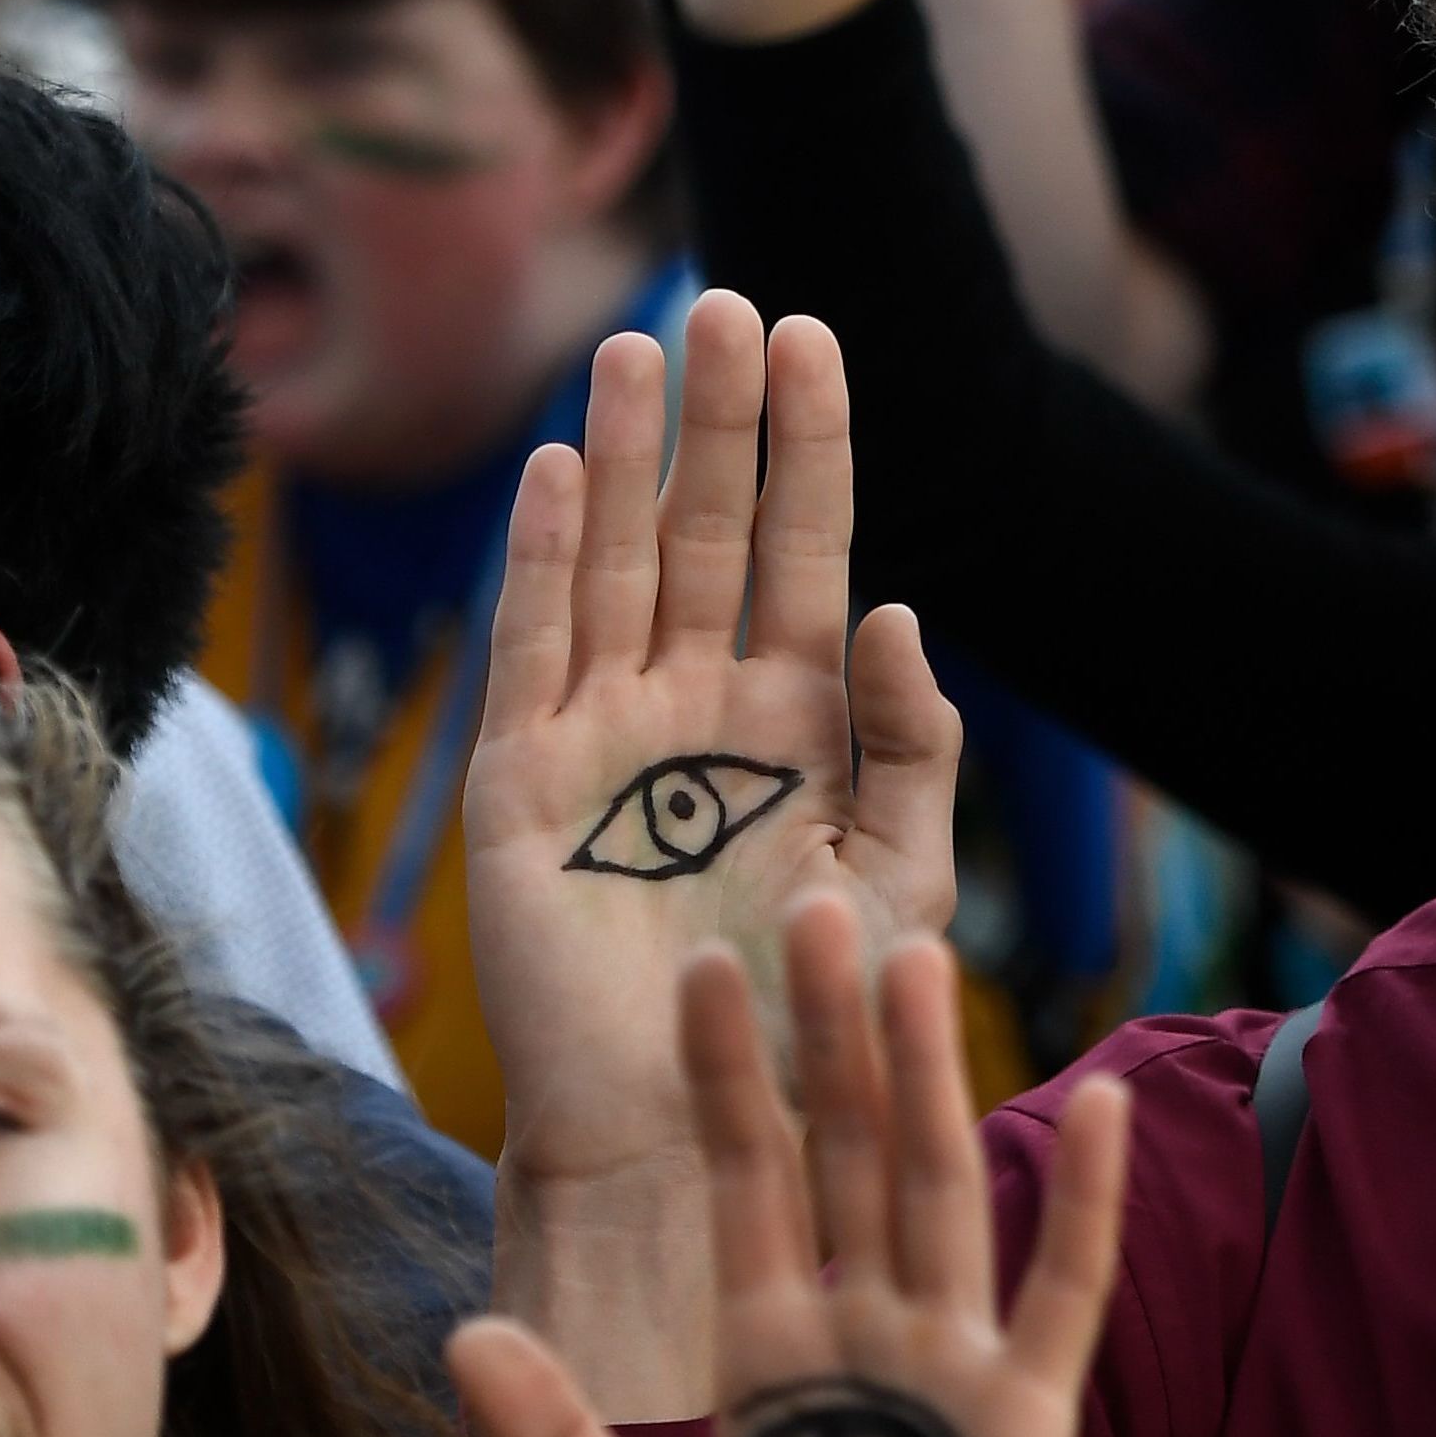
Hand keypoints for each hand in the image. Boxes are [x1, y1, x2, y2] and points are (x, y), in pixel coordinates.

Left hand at [457, 902, 1129, 1436]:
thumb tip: (460, 1334)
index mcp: (770, 1346)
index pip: (748, 1180)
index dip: (726, 1078)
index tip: (700, 965)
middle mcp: (861, 1326)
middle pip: (844, 1150)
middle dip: (828, 1034)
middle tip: (814, 899)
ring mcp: (949, 1360)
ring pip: (936, 1187)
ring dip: (928, 1075)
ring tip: (916, 955)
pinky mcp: (1027, 1412)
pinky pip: (1059, 1289)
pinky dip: (1081, 1200)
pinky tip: (1095, 1102)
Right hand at [466, 293, 964, 1215]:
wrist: (702, 1132)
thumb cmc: (814, 1018)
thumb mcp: (902, 873)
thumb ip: (911, 744)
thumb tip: (900, 610)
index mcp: (795, 719)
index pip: (802, 550)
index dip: (806, 446)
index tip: (815, 335)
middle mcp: (697, 707)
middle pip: (705, 532)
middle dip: (718, 420)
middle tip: (727, 304)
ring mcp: (605, 737)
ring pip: (615, 566)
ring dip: (620, 457)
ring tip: (637, 347)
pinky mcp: (523, 786)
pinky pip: (534, 651)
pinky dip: (540, 561)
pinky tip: (549, 472)